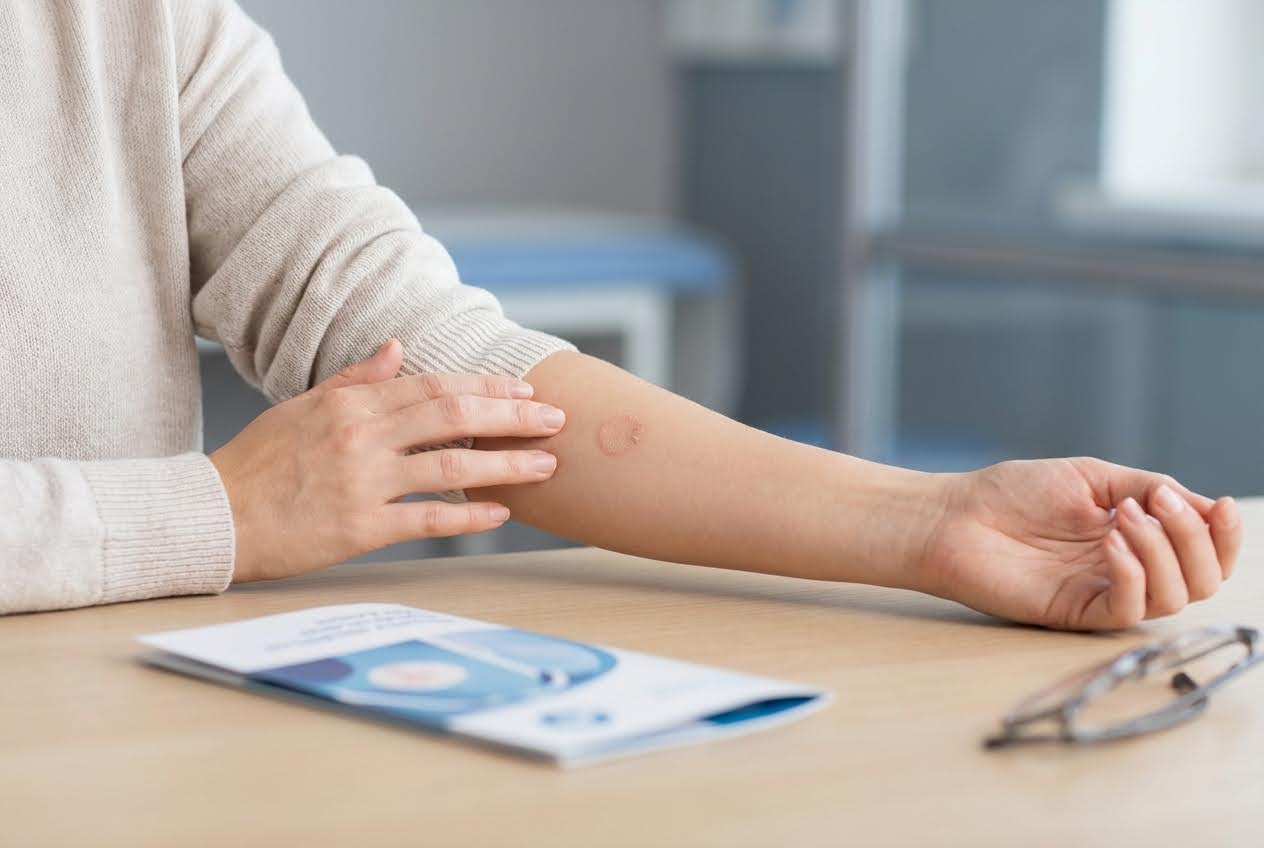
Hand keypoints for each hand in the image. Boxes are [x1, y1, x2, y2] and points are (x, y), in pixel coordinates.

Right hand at [209, 339, 566, 581]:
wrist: (214, 515)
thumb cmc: (259, 462)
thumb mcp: (304, 407)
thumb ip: (356, 378)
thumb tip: (398, 346)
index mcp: (351, 404)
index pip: (434, 385)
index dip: (485, 387)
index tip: (524, 390)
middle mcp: (362, 437)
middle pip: (452, 416)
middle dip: (511, 416)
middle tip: (555, 418)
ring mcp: (363, 482)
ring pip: (450, 465)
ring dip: (506, 464)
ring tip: (547, 466)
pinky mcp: (359, 528)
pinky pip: (426, 519)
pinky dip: (468, 514)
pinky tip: (500, 512)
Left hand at [915, 458, 1241, 630]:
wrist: (954, 515)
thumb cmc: (1011, 494)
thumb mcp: (1091, 477)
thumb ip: (1147, 487)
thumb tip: (1204, 504)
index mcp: (1136, 539)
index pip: (1203, 553)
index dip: (1224, 536)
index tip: (1218, 505)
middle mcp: (1126, 571)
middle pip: (1201, 581)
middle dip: (1196, 540)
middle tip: (1158, 504)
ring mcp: (1101, 593)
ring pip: (1172, 599)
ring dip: (1163, 552)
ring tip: (1125, 517)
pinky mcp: (1075, 613)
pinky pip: (1127, 610)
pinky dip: (1133, 574)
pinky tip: (1111, 542)